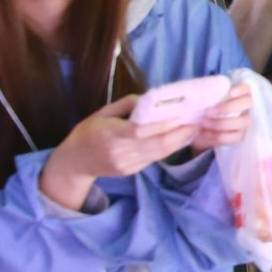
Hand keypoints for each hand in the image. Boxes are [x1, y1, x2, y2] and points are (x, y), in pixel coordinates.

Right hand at [38, 95, 196, 210]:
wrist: (73, 163)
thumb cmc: (88, 132)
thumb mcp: (102, 113)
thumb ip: (127, 105)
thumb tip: (153, 99)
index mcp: (109, 133)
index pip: (140, 131)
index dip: (163, 125)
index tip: (182, 116)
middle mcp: (118, 151)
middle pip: (155, 145)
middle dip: (180, 134)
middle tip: (198, 122)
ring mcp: (126, 164)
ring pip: (159, 154)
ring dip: (179, 142)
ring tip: (194, 129)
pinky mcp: (131, 171)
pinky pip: (154, 158)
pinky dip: (169, 148)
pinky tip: (179, 139)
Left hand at [190, 83, 254, 152]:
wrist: (199, 129)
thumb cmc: (203, 109)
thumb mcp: (202, 101)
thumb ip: (203, 95)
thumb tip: (195, 93)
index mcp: (239, 94)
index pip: (246, 88)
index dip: (240, 89)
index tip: (229, 93)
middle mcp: (246, 107)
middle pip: (248, 103)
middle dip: (228, 107)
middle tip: (208, 111)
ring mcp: (244, 122)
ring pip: (243, 121)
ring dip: (221, 123)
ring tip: (204, 122)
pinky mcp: (239, 135)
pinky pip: (234, 136)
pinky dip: (218, 135)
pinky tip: (205, 133)